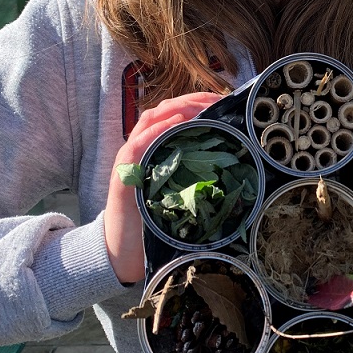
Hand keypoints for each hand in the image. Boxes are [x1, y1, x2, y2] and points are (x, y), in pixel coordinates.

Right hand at [103, 93, 222, 282]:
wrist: (122, 252)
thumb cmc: (154, 222)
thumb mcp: (179, 192)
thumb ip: (194, 174)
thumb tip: (231, 165)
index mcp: (153, 149)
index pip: (172, 114)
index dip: (195, 102)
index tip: (221, 100)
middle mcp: (139, 148)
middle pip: (162, 111)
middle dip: (190, 101)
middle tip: (216, 100)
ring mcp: (129, 160)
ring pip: (149, 121)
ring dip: (175, 109)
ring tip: (199, 107)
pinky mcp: (123, 176)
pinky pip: (137, 146)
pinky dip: (155, 132)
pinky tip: (173, 124)